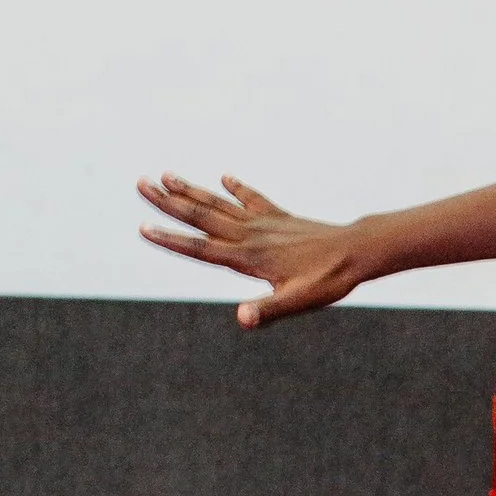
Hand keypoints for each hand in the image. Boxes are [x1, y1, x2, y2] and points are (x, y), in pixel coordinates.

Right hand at [137, 172, 366, 324]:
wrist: (357, 252)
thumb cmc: (327, 281)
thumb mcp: (297, 302)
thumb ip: (267, 311)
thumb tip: (242, 320)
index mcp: (248, 257)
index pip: (200, 248)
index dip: (171, 240)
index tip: (142, 228)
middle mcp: (250, 235)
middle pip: (201, 216)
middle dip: (168, 202)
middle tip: (139, 184)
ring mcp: (264, 223)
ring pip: (219, 202)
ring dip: (191, 190)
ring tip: (165, 175)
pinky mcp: (280, 217)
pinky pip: (253, 198)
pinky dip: (238, 187)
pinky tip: (225, 177)